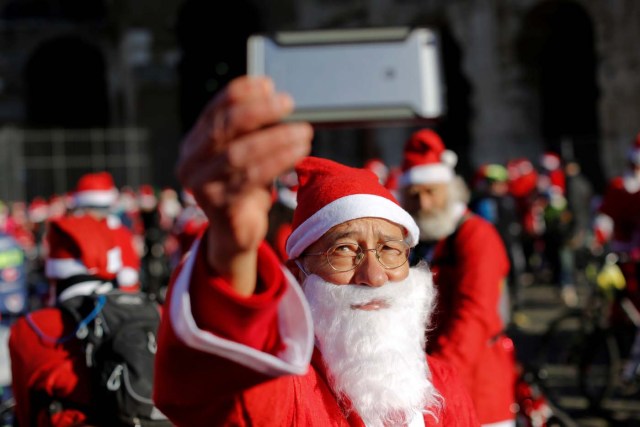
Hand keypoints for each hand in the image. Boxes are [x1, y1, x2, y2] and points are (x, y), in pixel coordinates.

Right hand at [176, 76, 312, 293]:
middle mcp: (190, 162)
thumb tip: (273, 96)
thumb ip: (250, 130)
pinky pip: (251, 179)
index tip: (268, 83)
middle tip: (287, 102)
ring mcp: (201, 186)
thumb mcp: (244, 154)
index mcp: (194, 144)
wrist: (235, 233)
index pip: (214, 110)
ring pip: (239, 154)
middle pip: (224, 129)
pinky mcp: (219, 206)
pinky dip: (277, 162)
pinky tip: (297, 153)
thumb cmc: (243, 187)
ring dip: (275, 139)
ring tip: (303, 132)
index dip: (240, 93)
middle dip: (259, 111)